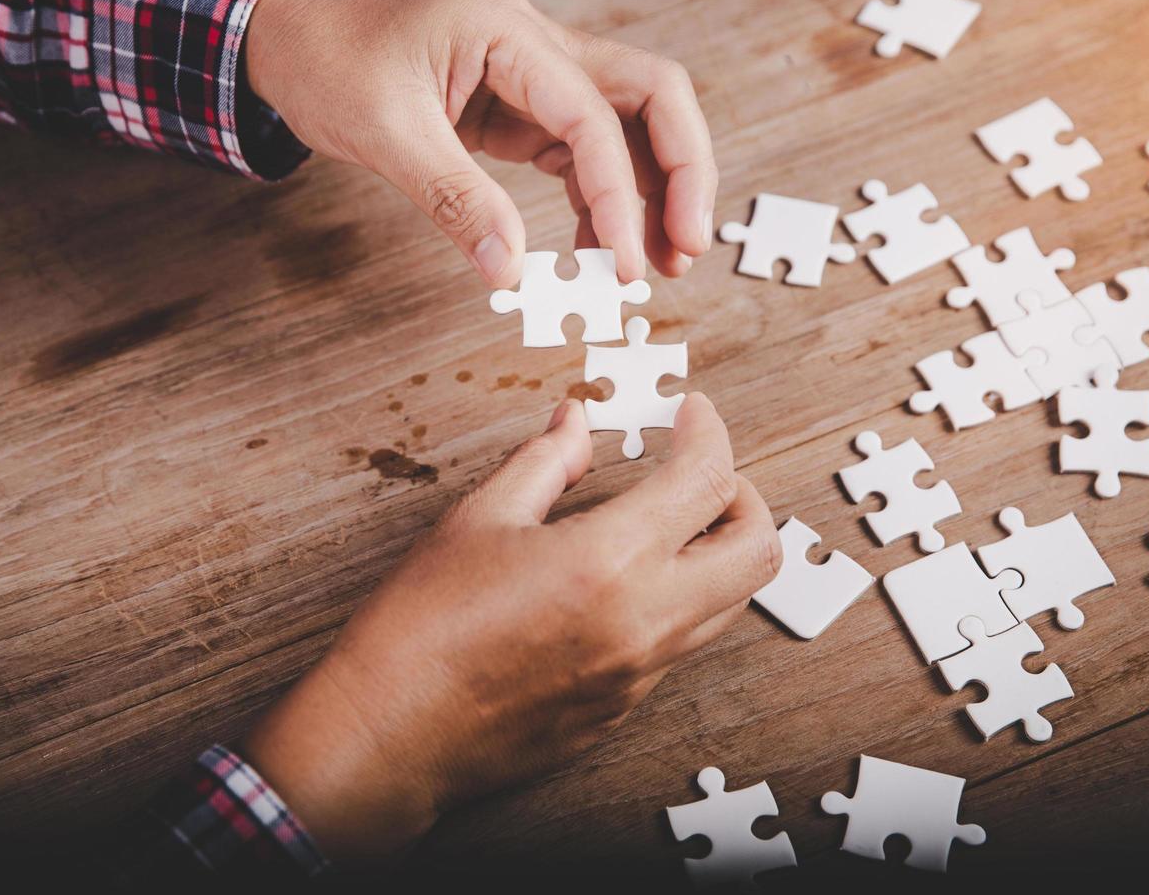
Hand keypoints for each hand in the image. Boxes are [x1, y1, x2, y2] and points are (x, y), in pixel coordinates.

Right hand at [241, 394, 778, 863]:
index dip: (709, 433)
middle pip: (758, 552)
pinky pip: (679, 646)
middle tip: (700, 474)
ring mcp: (639, 674)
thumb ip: (547, 463)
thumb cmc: (422, 626)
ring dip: (715, 555)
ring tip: (663, 526)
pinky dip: (674, 602)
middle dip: (743, 498)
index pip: (707, 480)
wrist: (389, 733)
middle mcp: (645, 621)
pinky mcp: (622, 709)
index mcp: (610, 559)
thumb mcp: (480, 519)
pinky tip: (618, 585)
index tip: (692, 415)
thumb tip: (577, 423)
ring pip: (727, 604)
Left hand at [245, 0, 717, 286]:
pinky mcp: (521, 110)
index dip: (620, 195)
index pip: (594, 113)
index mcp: (507, 32)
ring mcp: (535, 76)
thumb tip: (510, 272)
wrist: (289, 40)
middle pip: (652, 95)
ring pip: (628, 126)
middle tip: (686, 249)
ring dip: (652, 193)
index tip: (624, 264)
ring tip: (655, 266)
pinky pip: (585, 153)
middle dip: (681, 172)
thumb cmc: (328, 62)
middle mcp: (537, 45)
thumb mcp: (385, 133)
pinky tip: (600, 250)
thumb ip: (453, 199)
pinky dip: (603, 202)